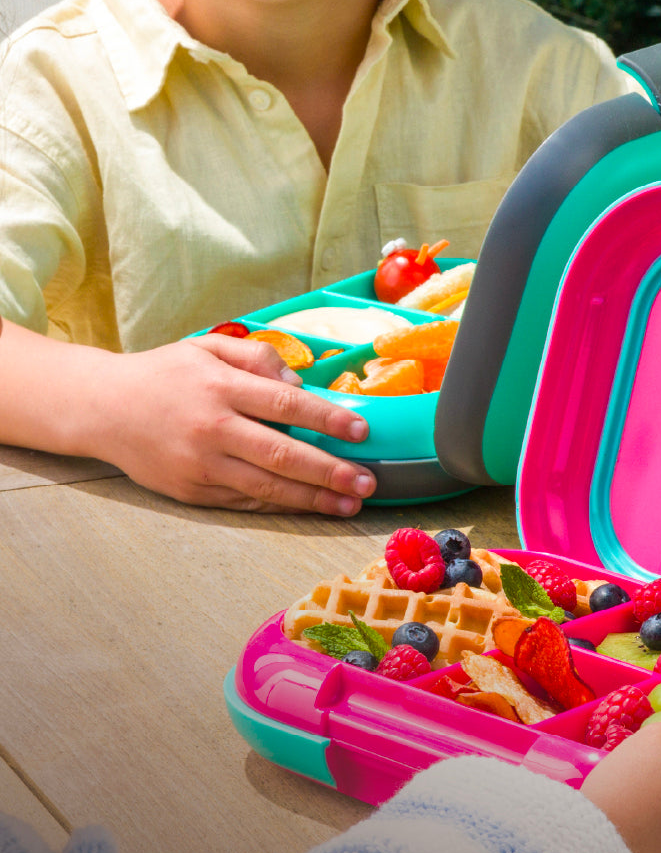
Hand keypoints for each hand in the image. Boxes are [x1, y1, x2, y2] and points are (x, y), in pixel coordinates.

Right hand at [90, 333, 376, 512]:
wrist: (102, 408)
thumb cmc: (165, 374)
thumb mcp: (209, 347)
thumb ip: (259, 356)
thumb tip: (301, 382)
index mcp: (220, 387)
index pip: (284, 404)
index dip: (326, 419)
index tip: (361, 430)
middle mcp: (212, 429)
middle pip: (281, 454)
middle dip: (330, 472)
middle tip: (367, 483)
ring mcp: (200, 465)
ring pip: (266, 488)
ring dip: (312, 499)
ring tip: (349, 505)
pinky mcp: (191, 492)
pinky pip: (245, 501)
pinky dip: (280, 506)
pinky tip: (309, 506)